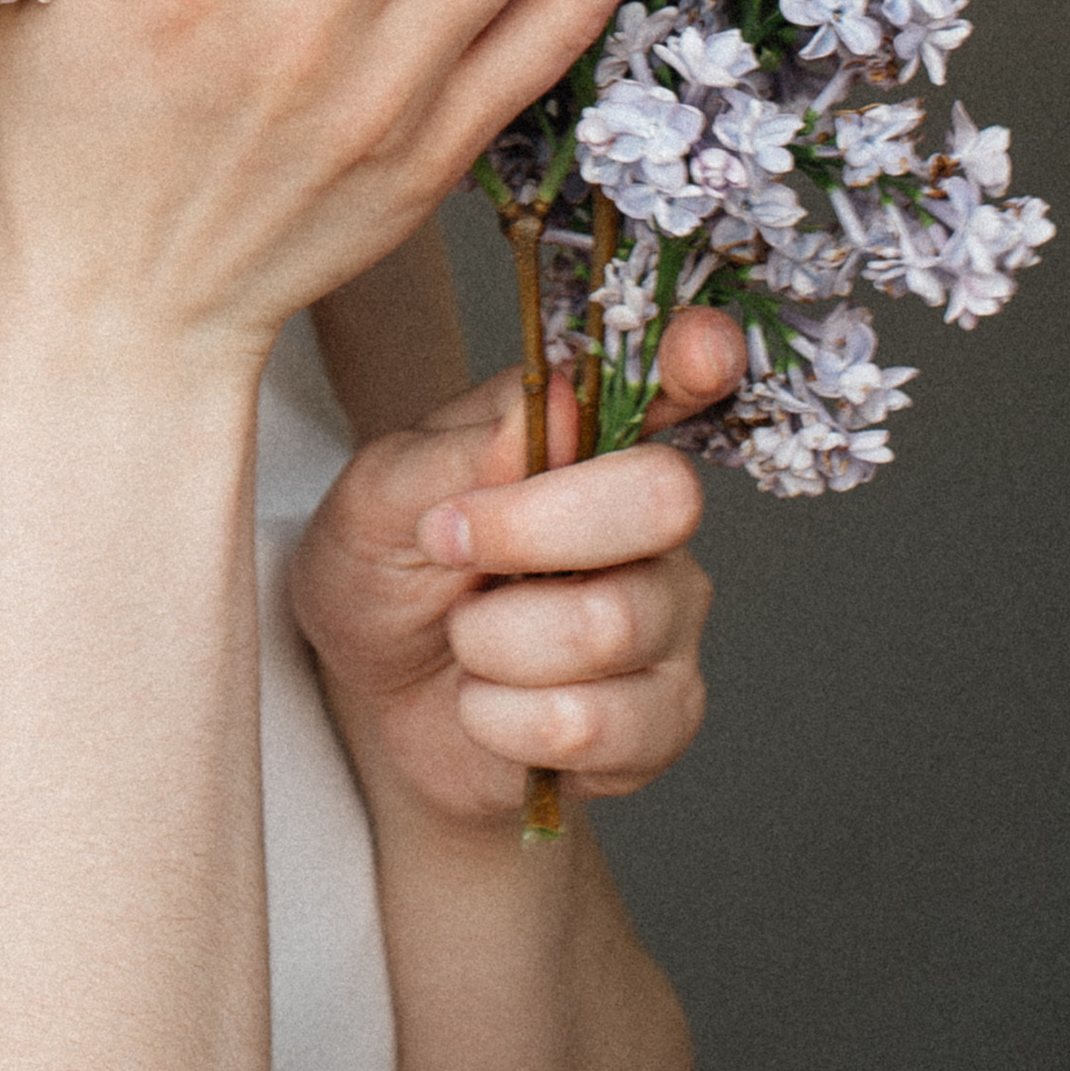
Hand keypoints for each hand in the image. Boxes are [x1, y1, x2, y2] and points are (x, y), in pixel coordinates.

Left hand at [286, 311, 739, 829]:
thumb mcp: (375, 499)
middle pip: (664, 499)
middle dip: (530, 529)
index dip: (698, 360)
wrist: (369, 700)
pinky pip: (590, 723)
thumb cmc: (383, 572)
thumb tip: (554, 408)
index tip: (700, 347)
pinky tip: (483, 702)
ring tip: (461, 636)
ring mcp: (665, 622)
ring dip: (490, 640)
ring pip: (608, 624)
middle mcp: (649, 522)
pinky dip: (497, 718)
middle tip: (447, 543)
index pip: (672, 382)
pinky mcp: (658, 721)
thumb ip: (457, 452)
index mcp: (587, 438)